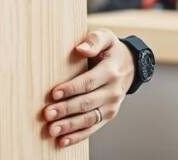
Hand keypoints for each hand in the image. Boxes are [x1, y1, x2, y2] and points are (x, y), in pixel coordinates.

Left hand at [41, 29, 134, 148]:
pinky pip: (93, 127)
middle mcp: (113, 91)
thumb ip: (94, 40)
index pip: (88, 82)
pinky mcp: (108, 115)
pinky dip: (78, 135)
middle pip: (87, 103)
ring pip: (89, 118)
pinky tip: (63, 141)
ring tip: (52, 130)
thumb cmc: (110, 49)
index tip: (54, 93)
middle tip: (47, 114)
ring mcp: (112, 105)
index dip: (71, 88)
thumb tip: (81, 49)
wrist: (129, 64)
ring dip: (70, 126)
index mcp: (110, 72)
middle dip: (66, 110)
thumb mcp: (106, 37)